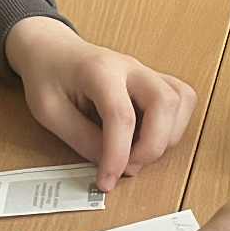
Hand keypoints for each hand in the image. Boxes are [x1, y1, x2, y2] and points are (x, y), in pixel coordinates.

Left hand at [5, 18, 197, 191]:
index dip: (118, 155)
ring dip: (166, 136)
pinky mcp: (154, 80)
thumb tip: (110, 164)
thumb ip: (81, 138)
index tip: (106, 181)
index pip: (121, 115)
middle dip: (152, 146)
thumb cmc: (48, 75)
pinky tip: (149, 136)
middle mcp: (129, 67)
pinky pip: (181, 99)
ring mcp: (145, 71)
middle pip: (164, 102)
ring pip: (180, 100)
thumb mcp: (49, 111)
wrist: (52, 49)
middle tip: (127, 167)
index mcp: (98, 70)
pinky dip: (173, 124)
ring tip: (136, 151)